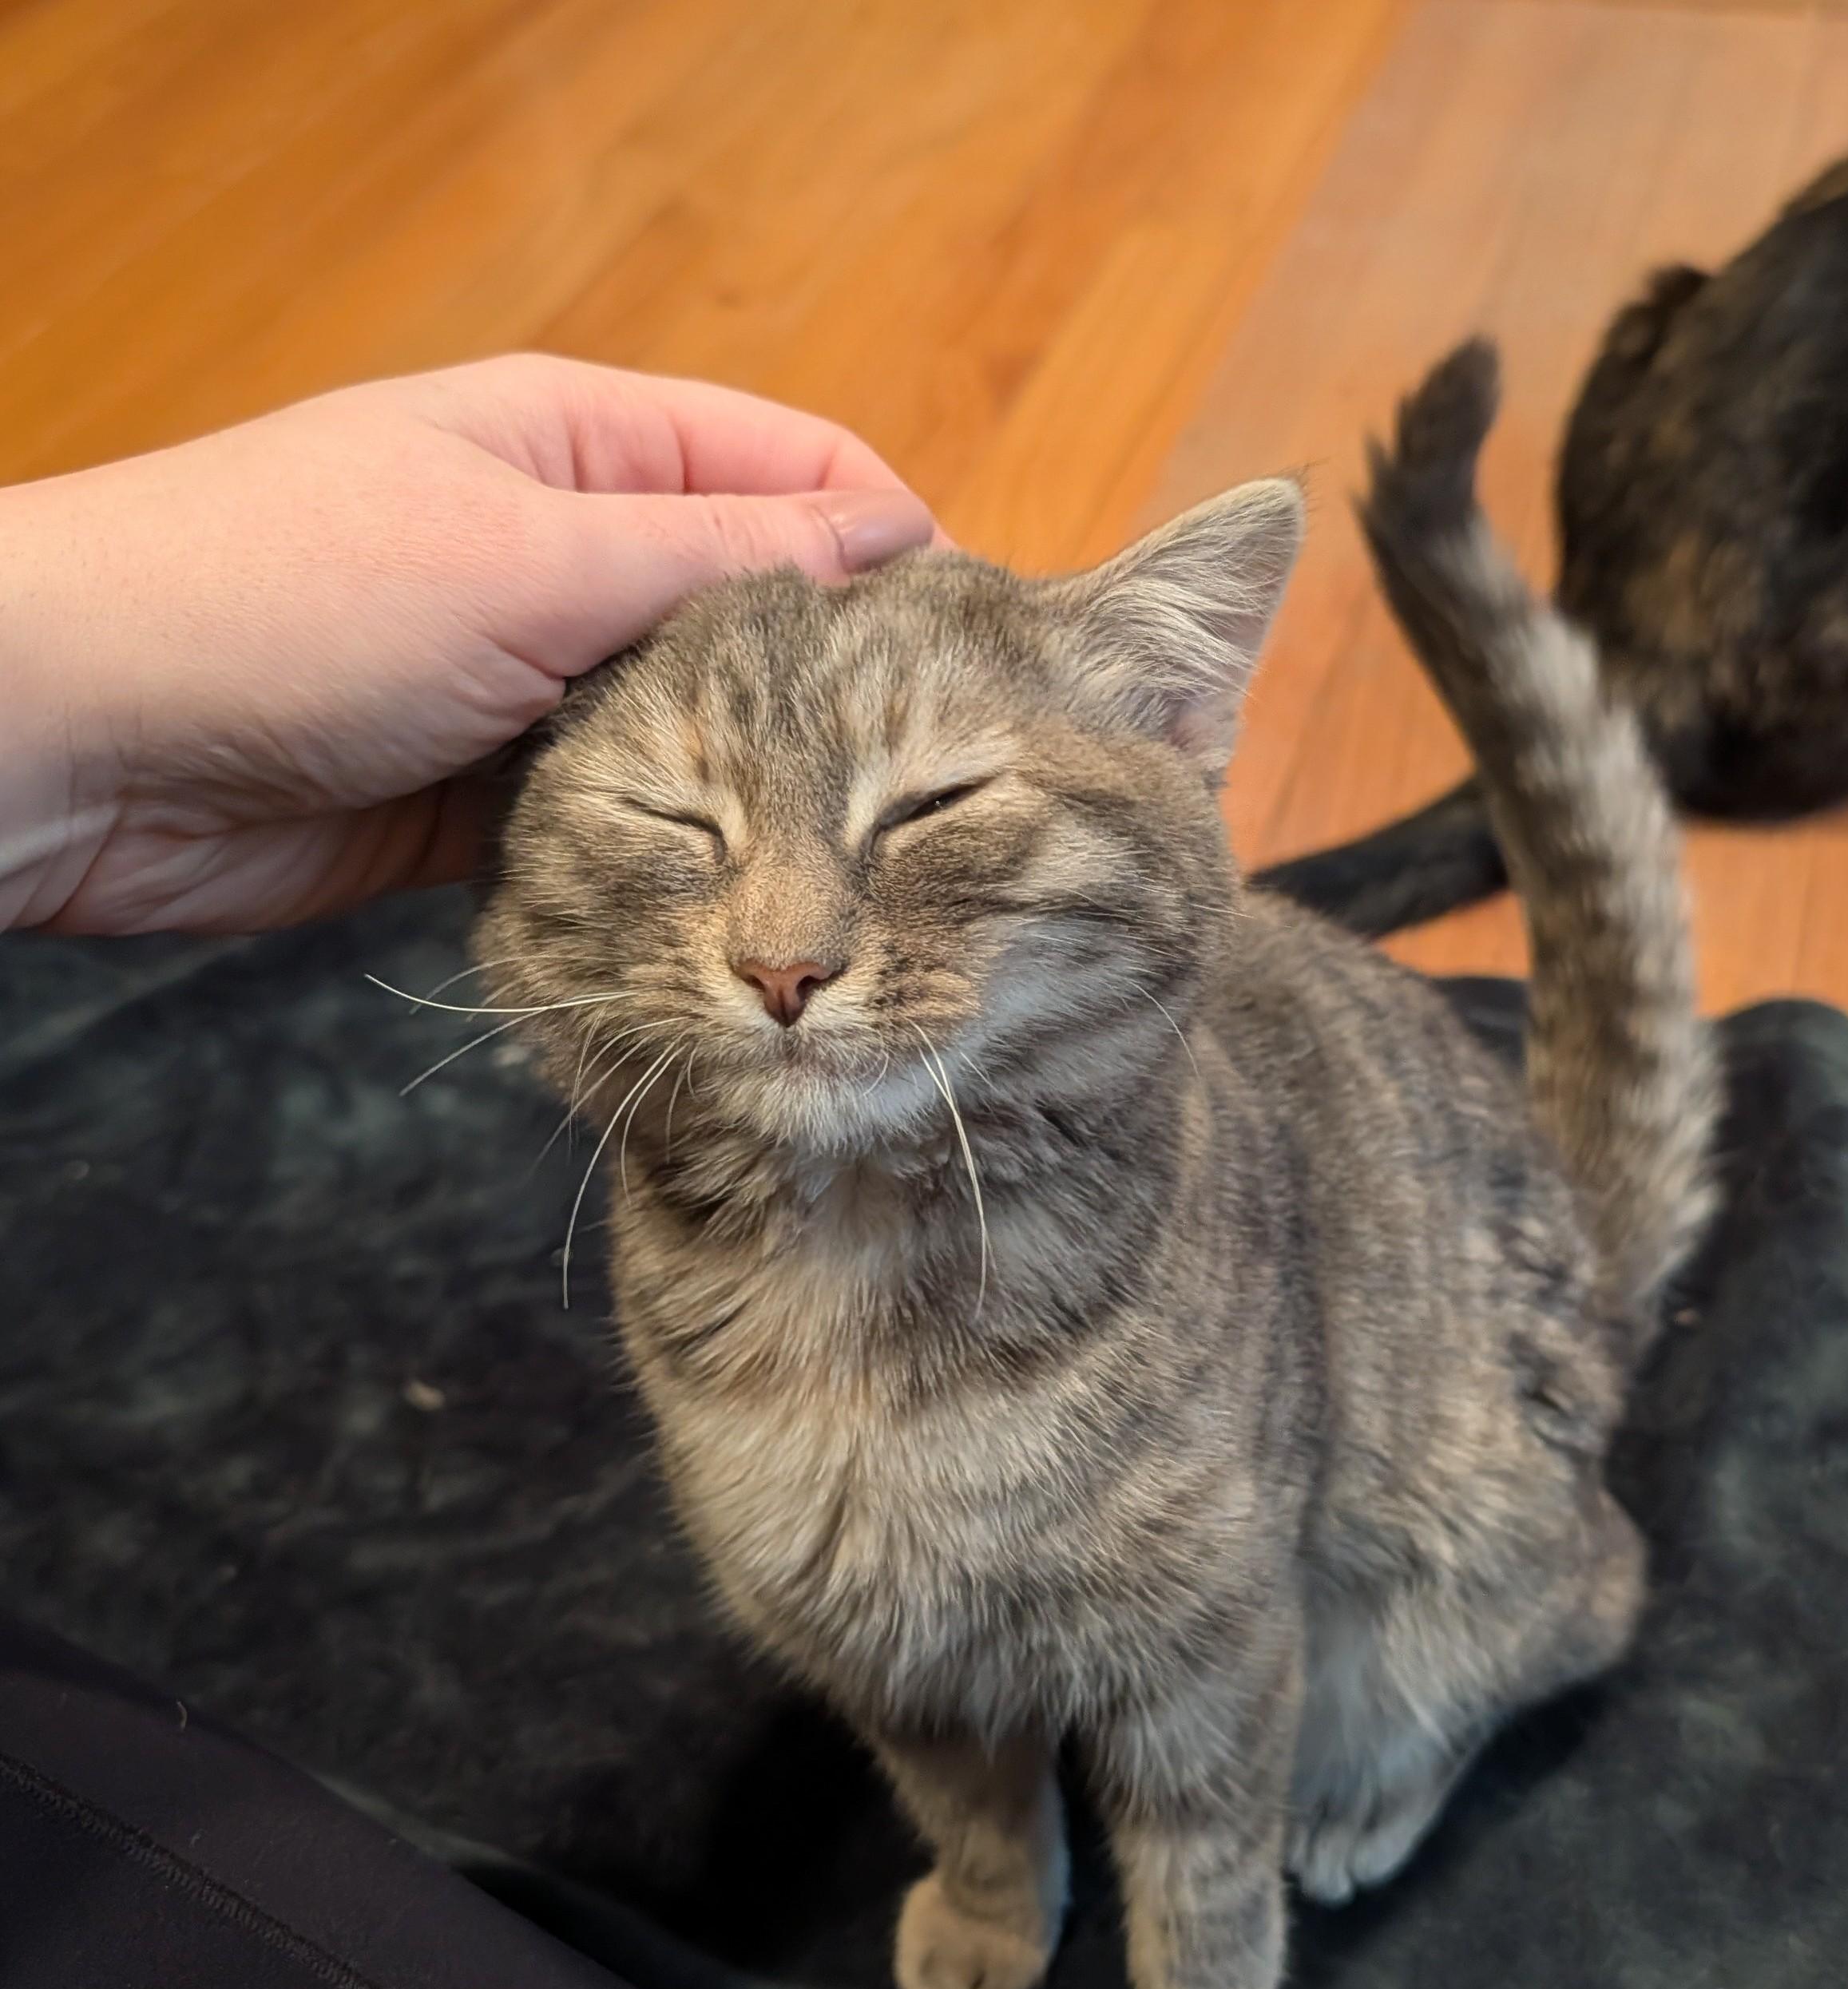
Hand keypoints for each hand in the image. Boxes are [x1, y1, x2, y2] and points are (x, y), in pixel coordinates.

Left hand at [0, 356, 935, 933]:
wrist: (84, 741)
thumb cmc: (284, 600)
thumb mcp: (526, 555)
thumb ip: (715, 557)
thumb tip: (887, 540)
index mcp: (575, 443)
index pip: (787, 466)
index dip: (890, 539)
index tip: (973, 643)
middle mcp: (562, 551)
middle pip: (754, 605)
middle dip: (843, 678)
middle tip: (937, 775)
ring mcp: (526, 677)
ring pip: (696, 728)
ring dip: (759, 784)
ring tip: (857, 850)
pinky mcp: (492, 797)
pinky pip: (623, 818)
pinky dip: (675, 854)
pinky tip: (740, 901)